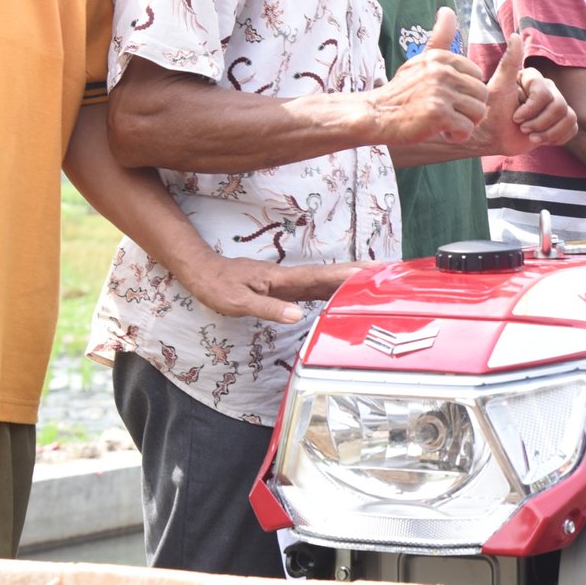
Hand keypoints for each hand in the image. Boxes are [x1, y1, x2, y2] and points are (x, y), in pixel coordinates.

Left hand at [175, 251, 372, 323]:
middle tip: (383, 271)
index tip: (369, 271)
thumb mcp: (238, 302)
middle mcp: (288, 278)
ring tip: (371, 281)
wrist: (202, 272)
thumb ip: (268, 308)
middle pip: (327, 275)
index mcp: (281, 279)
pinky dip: (328, 289)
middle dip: (355, 273)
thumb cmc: (217, 287)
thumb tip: (297, 315)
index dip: (344, 274)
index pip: (318, 276)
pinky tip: (338, 295)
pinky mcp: (281, 287)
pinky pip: (310, 288)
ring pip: (321, 280)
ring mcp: (285, 281)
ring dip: (345, 280)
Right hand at [371, 8, 486, 143]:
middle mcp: (442, 71)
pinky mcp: (438, 113)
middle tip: (447, 114)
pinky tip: (440, 132)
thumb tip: (447, 10)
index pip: (478, 77)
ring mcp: (440, 91)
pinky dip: (457, 135)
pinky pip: (466, 128)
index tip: (447, 98)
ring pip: (478, 112)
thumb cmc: (402, 92)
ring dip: (464, 123)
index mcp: (442, 58)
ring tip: (444, 123)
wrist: (376, 115)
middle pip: (482, 95)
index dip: (466, 93)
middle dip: (469, 110)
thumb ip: (439, 38)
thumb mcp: (421, 61)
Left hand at [463, 37, 577, 155]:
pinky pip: (573, 127)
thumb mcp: (498, 87)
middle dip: (539, 123)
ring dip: (547, 133)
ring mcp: (554, 106)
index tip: (514, 117)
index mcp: (535, 79)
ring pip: (568, 118)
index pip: (545, 94)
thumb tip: (515, 35)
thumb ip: (509, 62)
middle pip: (560, 106)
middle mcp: (547, 89)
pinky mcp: (559, 122)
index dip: (531, 110)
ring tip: (531, 136)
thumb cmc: (491, 113)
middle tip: (522, 128)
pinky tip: (541, 139)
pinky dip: (558, 137)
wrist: (493, 138)